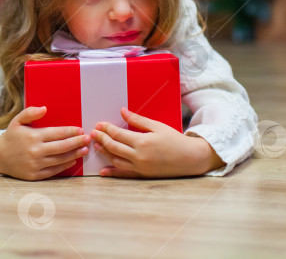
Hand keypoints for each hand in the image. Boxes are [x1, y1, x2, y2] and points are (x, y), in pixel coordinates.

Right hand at [0, 106, 89, 180]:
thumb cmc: (11, 137)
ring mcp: (36, 164)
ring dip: (75, 154)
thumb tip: (44, 108)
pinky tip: (72, 160)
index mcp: (33, 136)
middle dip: (77, 142)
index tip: (80, 129)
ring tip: (84, 149)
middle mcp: (36, 151)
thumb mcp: (16, 121)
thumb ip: (30, 113)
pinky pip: (54, 170)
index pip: (57, 133)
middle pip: (62, 146)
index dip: (70, 131)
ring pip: (61, 159)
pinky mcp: (35, 175)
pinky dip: (65, 165)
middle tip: (88, 139)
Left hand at [91, 107, 223, 177]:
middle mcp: (140, 156)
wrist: (192, 158)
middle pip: (114, 147)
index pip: (118, 134)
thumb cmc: (175, 140)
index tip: (99, 124)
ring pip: (116, 160)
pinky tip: (103, 171)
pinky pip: (125, 174)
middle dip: (102, 139)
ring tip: (97, 145)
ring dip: (105, 153)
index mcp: (142, 142)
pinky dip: (113, 173)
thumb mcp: (157, 126)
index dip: (107, 129)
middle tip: (93, 133)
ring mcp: (141, 167)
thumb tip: (122, 111)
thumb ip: (137, 120)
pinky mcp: (144, 175)